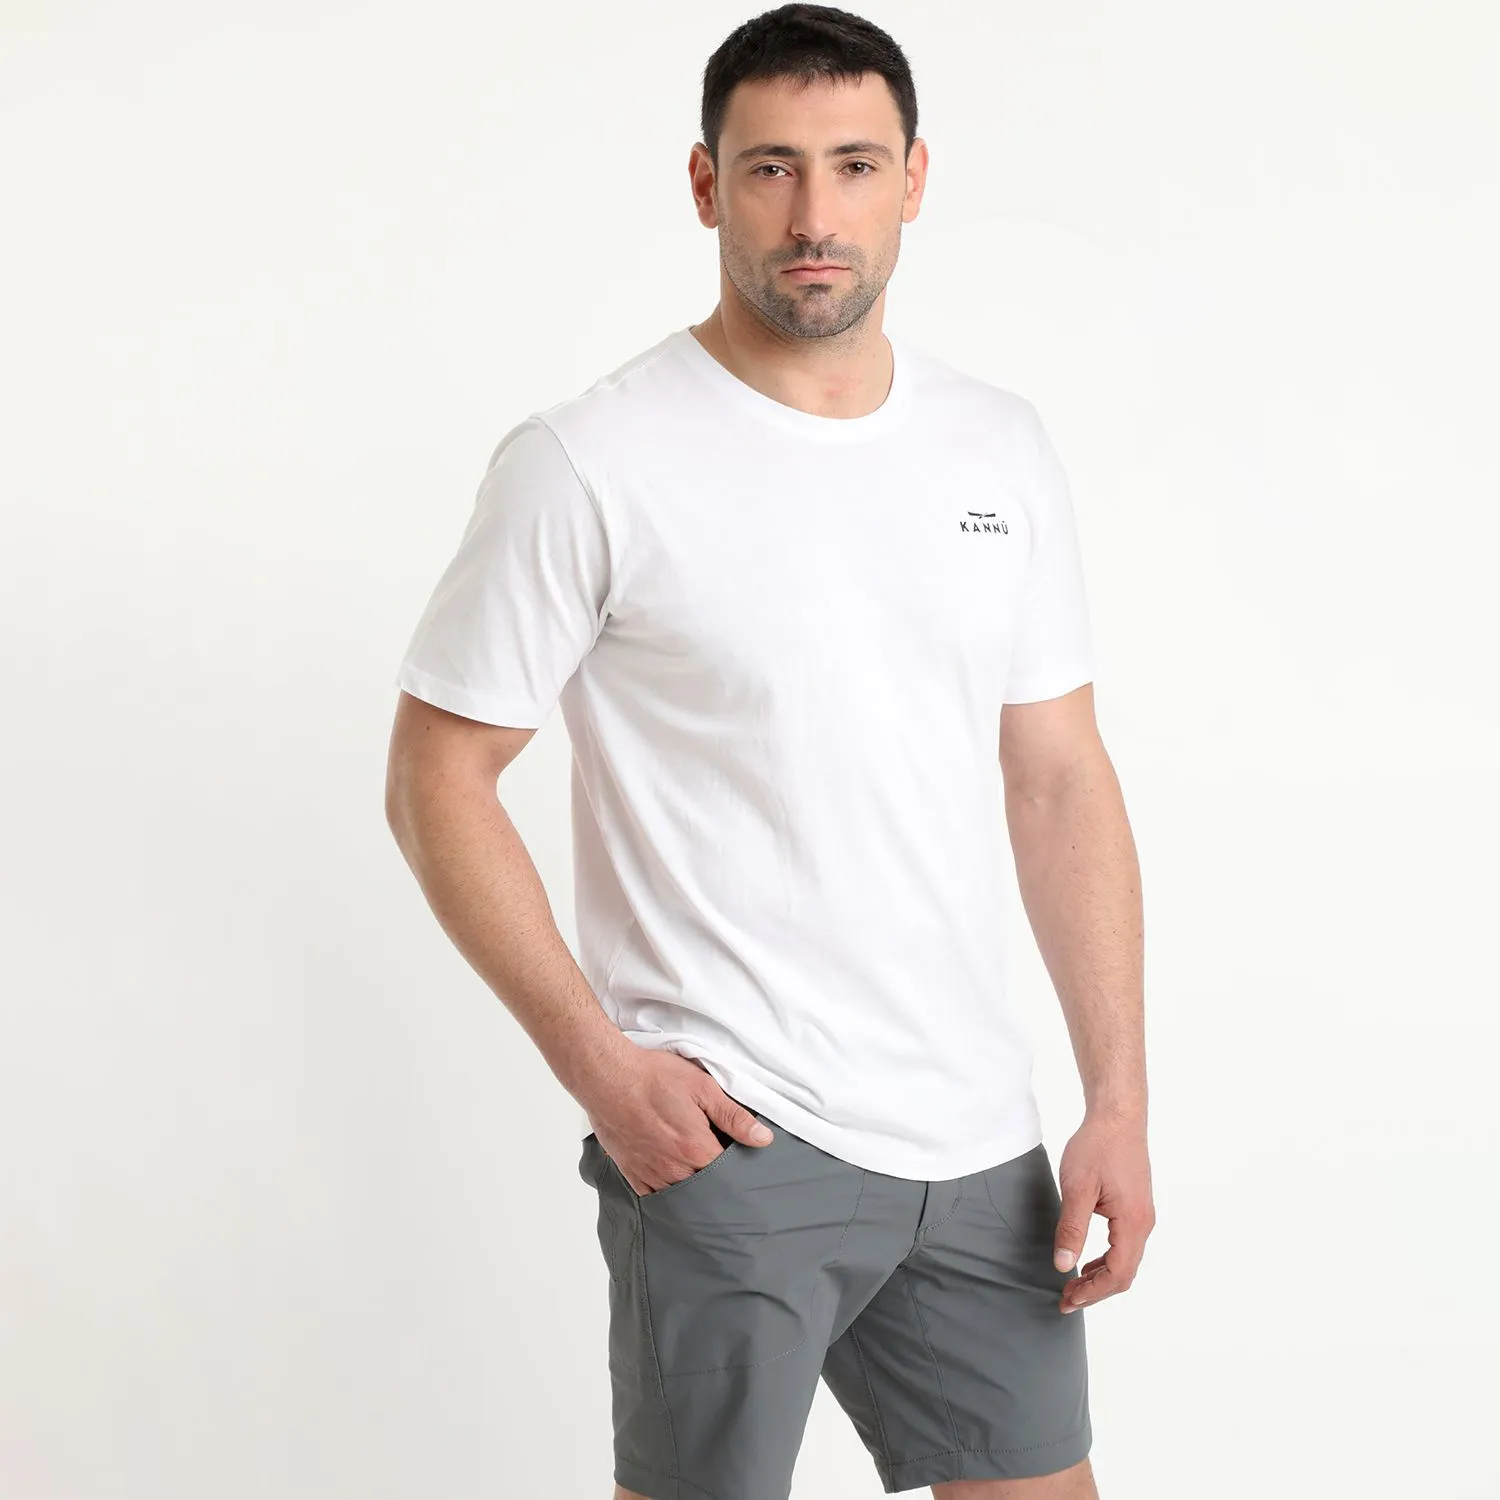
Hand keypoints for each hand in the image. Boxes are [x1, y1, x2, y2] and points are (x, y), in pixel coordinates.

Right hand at [580, 1050, 773, 1196]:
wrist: (608, 1077)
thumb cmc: (653, 1078)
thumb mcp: (702, 1087)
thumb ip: (733, 1116)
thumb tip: (762, 1138)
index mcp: (696, 1149)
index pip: (729, 1176)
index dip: (739, 1171)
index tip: (743, 1165)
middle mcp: (674, 1169)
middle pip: (706, 1191)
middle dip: (718, 1184)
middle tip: (724, 1172)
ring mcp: (651, 1174)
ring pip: (681, 1198)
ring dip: (693, 1190)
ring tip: (700, 1176)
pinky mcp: (632, 1173)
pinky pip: (655, 1196)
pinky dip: (668, 1193)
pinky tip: (675, 1182)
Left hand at [1052, 1109, 1153, 1314]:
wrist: (1117, 1116)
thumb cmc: (1097, 1146)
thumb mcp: (1077, 1187)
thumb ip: (1072, 1228)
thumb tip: (1063, 1265)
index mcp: (1133, 1223)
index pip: (1117, 1274)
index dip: (1092, 1293)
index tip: (1067, 1300)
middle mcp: (1144, 1224)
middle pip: (1124, 1274)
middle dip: (1095, 1291)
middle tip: (1066, 1300)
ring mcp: (1142, 1216)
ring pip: (1125, 1261)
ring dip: (1100, 1277)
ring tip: (1073, 1285)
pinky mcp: (1136, 1208)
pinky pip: (1124, 1246)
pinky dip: (1106, 1261)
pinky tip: (1087, 1261)